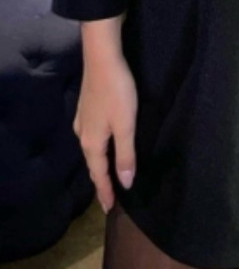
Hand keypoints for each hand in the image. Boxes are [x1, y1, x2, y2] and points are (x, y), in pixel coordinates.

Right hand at [74, 36, 137, 214]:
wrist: (102, 58)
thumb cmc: (117, 92)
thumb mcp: (126, 125)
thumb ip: (126, 155)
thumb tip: (125, 183)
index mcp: (92, 143)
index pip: (99, 174)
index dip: (106, 192)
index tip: (109, 210)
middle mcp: (83, 134)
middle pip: (92, 164)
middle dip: (100, 181)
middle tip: (108, 198)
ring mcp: (82, 120)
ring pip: (91, 150)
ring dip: (98, 165)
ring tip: (106, 176)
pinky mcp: (86, 108)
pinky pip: (91, 137)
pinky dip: (98, 149)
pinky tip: (102, 145)